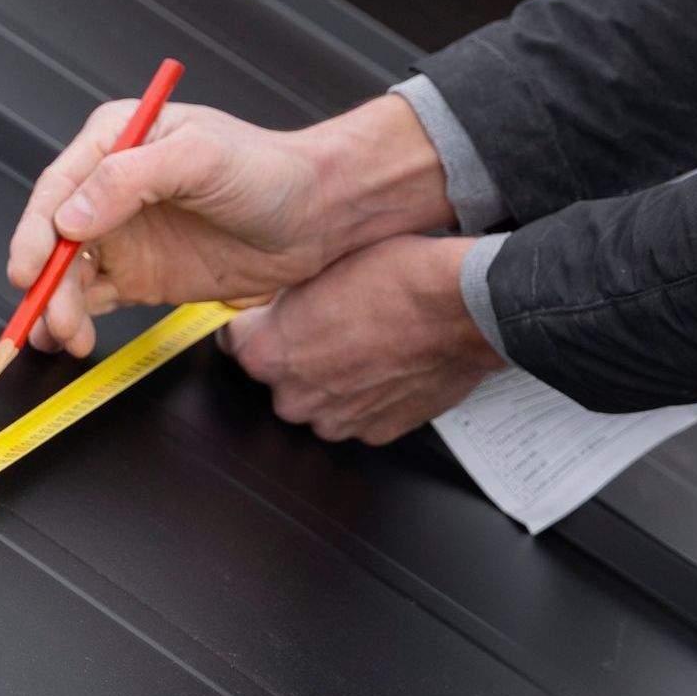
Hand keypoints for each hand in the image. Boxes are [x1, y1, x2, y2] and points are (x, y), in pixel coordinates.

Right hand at [6, 91, 452, 357]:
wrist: (318, 216)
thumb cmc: (269, 169)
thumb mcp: (201, 158)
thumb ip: (131, 180)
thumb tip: (69, 216)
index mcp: (120, 140)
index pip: (59, 186)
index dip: (35, 230)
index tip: (30, 269)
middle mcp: (113, 186)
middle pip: (52, 235)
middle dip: (44, 279)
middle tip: (50, 316)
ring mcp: (124, 232)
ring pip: (66, 271)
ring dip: (55, 305)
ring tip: (66, 335)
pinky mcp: (139, 273)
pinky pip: (91, 297)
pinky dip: (74, 318)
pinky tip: (73, 336)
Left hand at [218, 234, 502, 444]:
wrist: (462, 306)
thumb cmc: (400, 275)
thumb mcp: (323, 262)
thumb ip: (288, 295)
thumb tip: (278, 300)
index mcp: (268, 352)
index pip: (234, 341)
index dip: (258, 320)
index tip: (272, 313)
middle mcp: (295, 396)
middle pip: (279, 374)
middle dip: (298, 350)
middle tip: (331, 317)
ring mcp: (337, 420)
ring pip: (320, 397)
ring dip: (333, 375)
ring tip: (367, 337)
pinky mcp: (378, 432)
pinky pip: (359, 413)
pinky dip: (369, 393)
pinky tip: (389, 359)